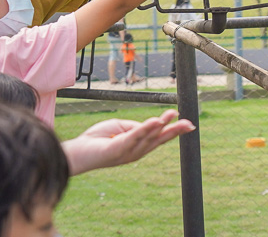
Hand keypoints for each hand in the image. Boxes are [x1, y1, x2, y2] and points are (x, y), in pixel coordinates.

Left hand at [63, 109, 194, 174]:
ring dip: (161, 126)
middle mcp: (136, 152)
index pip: (158, 137)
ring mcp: (128, 152)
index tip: (188, 124)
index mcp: (138, 146)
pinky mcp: (118, 149)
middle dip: (174, 131)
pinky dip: (145, 128)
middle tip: (190, 124)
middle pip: (158, 139)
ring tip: (173, 116)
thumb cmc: (97, 139)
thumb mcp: (119, 127)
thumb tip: (146, 124)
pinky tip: (155, 121)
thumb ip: (134, 126)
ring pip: (148, 137)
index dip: (173, 130)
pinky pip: (134, 136)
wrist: (78, 152)